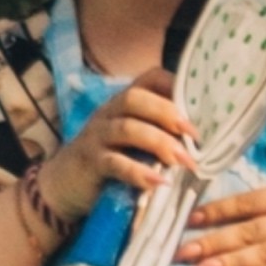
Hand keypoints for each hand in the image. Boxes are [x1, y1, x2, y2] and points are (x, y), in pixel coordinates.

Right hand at [39, 67, 198, 223]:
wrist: (63, 186)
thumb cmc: (110, 160)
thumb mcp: (134, 142)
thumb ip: (160, 134)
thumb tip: (202, 140)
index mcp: (125, 103)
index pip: (149, 79)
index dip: (174, 84)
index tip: (199, 103)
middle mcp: (109, 113)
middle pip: (136, 99)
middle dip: (168, 113)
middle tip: (194, 134)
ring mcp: (97, 137)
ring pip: (127, 129)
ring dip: (159, 143)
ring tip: (183, 160)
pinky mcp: (90, 163)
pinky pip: (114, 163)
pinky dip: (138, 172)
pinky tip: (158, 182)